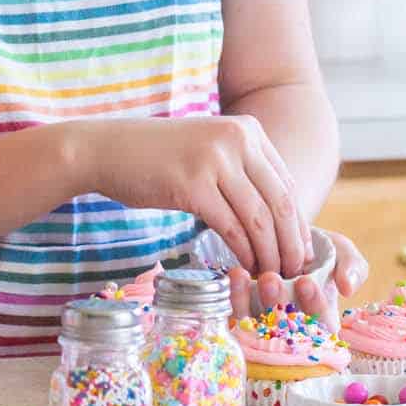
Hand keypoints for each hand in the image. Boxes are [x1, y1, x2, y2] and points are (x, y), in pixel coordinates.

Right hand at [79, 114, 308, 278]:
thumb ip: (240, 172)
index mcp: (247, 129)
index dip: (297, 223)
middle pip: (280, 202)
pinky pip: (231, 227)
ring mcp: (214, 161)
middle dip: (291, 243)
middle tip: (293, 272)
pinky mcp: (193, 185)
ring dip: (270, 254)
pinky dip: (243, 252)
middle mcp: (236, 139)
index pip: (286, 183)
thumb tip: (276, 219)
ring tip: (271, 276)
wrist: (106, 149)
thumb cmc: (156, 158)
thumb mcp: (207, 151)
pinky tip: (245, 267)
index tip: (299, 252)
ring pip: (260, 218)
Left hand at [223, 227, 369, 326]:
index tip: (307, 282)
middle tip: (272, 277)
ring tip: (253, 273)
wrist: (286, 236)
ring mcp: (266, 324)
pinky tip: (236, 275)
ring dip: (253, 302)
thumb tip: (348, 288)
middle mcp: (294, 328)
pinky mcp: (244, 314)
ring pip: (257, 325)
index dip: (314, 307)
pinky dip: (235, 296)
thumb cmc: (320, 250)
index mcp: (322, 321)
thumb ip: (353, 267)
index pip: (321, 326)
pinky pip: (237, 315)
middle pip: (285, 330)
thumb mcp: (342, 252)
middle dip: (279, 304)